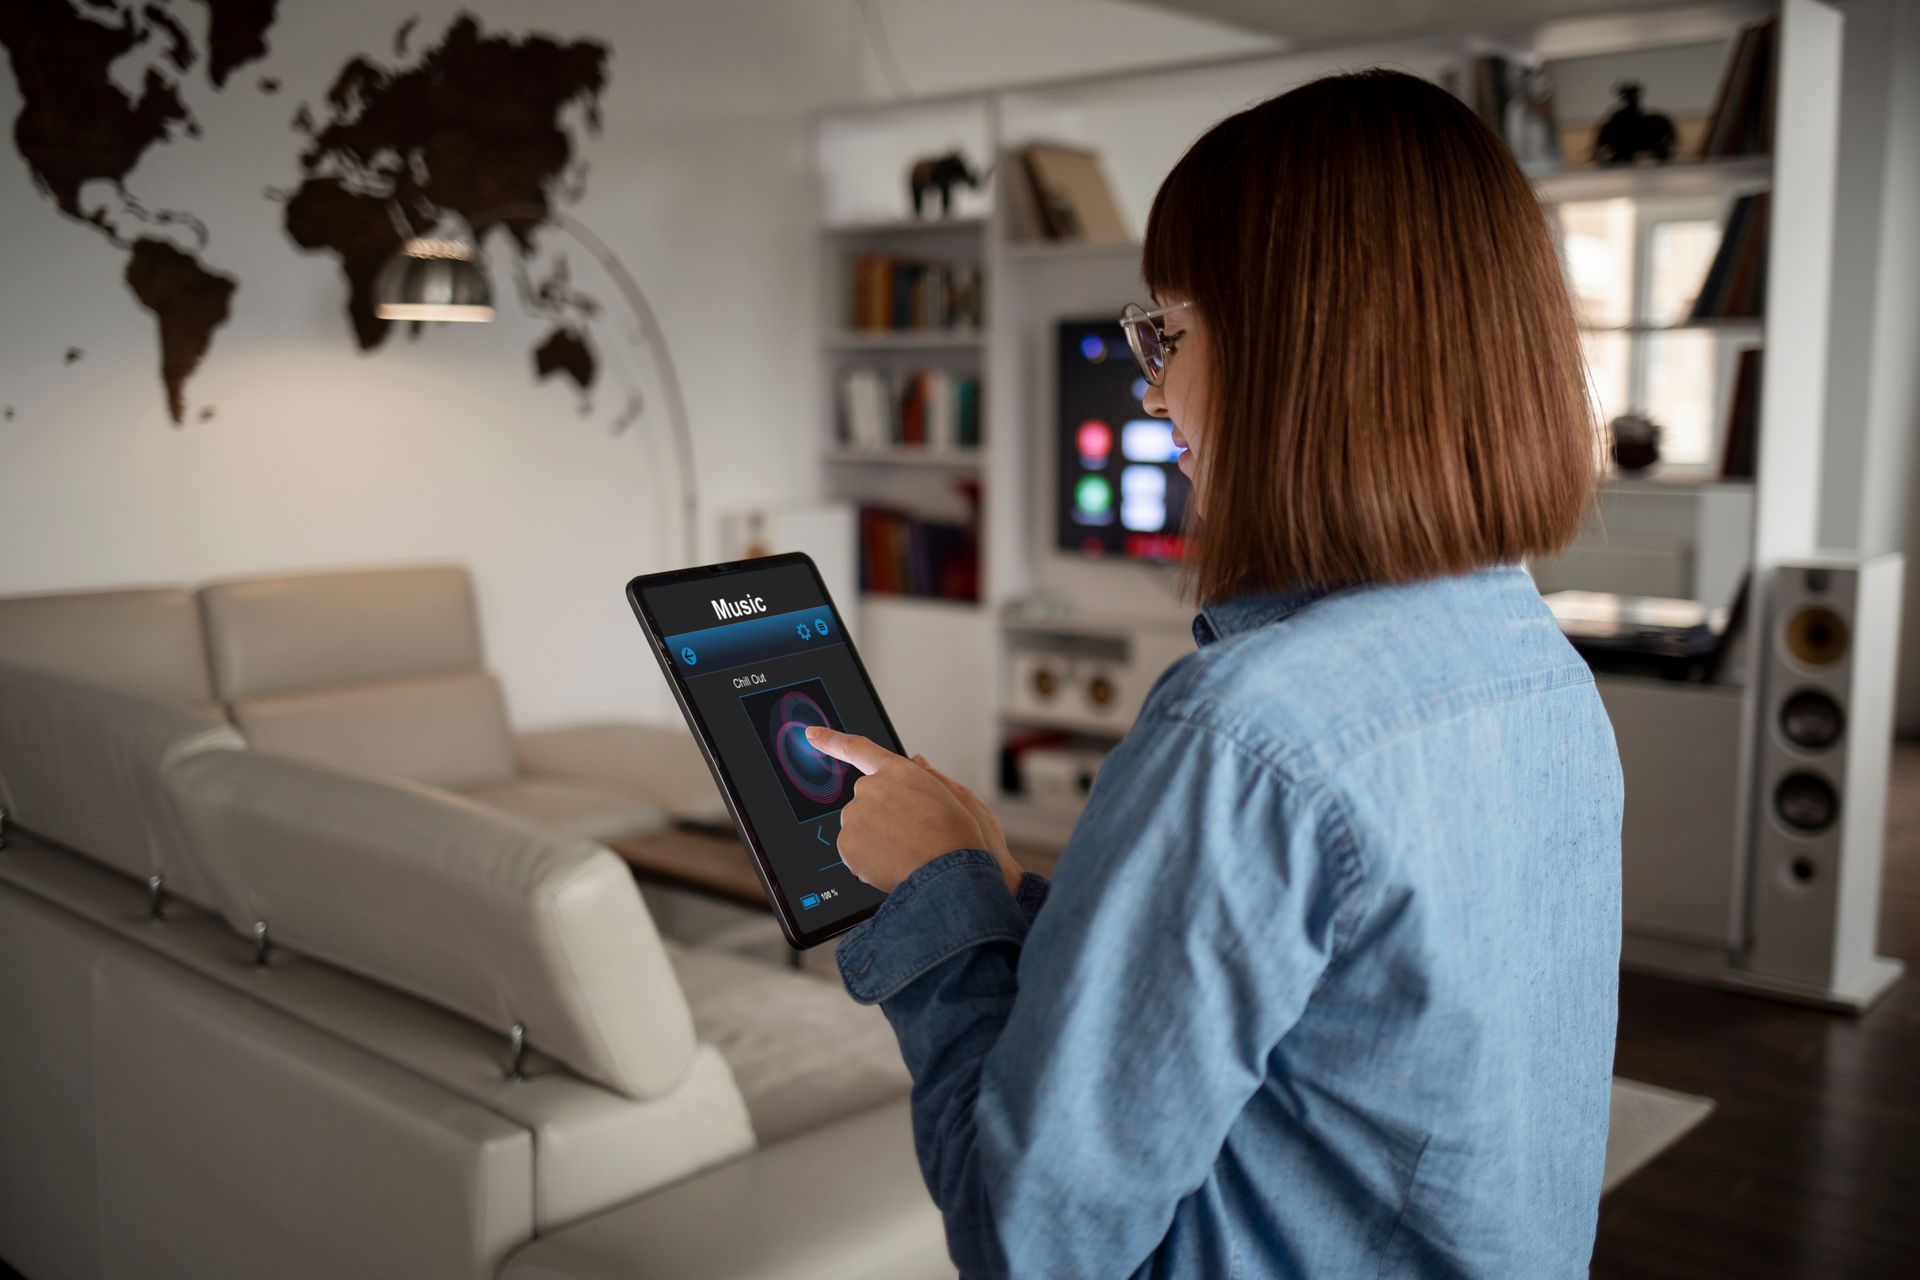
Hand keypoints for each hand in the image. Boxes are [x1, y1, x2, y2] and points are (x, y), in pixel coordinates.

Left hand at [805, 726, 1023, 894]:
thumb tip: (916, 762)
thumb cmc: (957, 837)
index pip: (858, 749)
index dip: (831, 740)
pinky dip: (868, 861)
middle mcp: (870, 788)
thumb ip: (928, 777)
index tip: (812, 734)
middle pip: (865, 801)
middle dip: (880, 817)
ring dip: (876, 840)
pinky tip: (892, 866)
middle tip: (908, 836)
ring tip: (906, 853)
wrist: (948, 873)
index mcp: (897, 771)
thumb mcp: (954, 797)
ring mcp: (855, 816)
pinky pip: (854, 852)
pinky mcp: (846, 843)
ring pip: (860, 828)